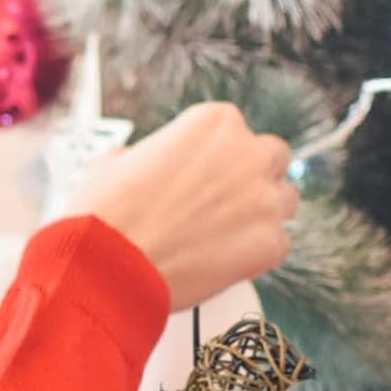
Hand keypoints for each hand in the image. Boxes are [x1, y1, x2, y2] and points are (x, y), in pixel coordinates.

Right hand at [64, 102, 297, 311]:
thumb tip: (142, 164)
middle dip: (251, 179)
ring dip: (260, 214)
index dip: (218, 157)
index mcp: (213, 123)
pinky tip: (223, 260)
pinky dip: (256, 254)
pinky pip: (278, 244)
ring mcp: (263, 200)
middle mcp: (247, 153)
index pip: (235, 131)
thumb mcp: (114, 162)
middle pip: (272, 159)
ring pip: (283, 201)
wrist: (106, 267)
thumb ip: (146, 155)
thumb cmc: (106, 216)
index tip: (205, 175)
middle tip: (222, 203)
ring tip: (223, 235)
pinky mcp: (269, 244)